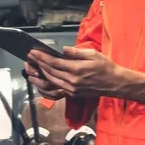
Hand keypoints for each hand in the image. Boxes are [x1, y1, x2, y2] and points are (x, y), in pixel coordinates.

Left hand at [28, 47, 144, 104]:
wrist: (114, 83)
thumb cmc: (105, 67)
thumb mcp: (92, 54)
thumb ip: (76, 52)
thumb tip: (63, 50)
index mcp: (77, 69)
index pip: (54, 62)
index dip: (42, 57)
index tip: (33, 52)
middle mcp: (72, 81)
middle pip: (50, 72)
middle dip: (38, 63)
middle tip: (30, 57)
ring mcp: (72, 89)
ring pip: (52, 80)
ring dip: (41, 73)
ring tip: (34, 66)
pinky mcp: (73, 94)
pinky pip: (57, 88)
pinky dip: (49, 81)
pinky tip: (44, 76)